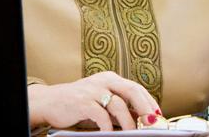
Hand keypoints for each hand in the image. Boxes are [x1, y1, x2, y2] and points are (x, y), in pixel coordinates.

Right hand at [28, 71, 161, 130]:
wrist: (50, 101)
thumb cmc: (78, 104)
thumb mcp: (101, 102)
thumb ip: (119, 108)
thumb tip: (141, 119)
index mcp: (110, 79)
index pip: (136, 88)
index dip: (149, 102)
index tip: (158, 116)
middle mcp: (104, 81)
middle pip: (132, 90)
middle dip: (145, 107)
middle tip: (152, 122)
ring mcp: (93, 90)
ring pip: (119, 104)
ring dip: (129, 121)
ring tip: (133, 133)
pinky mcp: (83, 101)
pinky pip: (101, 115)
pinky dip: (108, 127)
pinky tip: (110, 134)